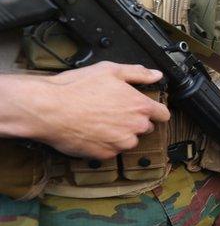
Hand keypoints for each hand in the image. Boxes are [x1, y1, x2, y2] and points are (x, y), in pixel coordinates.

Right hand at [30, 62, 169, 159]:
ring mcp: (121, 143)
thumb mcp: (110, 71)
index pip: (163, 114)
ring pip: (129, 140)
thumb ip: (137, 73)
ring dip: (121, 133)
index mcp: (140, 106)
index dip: (156, 110)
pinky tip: (92, 131)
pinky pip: (112, 150)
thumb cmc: (77, 88)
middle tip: (115, 111)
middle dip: (135, 120)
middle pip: (146, 127)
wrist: (50, 109)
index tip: (148, 109)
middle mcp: (135, 127)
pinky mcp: (106, 154)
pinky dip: (105, 143)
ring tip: (101, 120)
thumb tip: (155, 75)